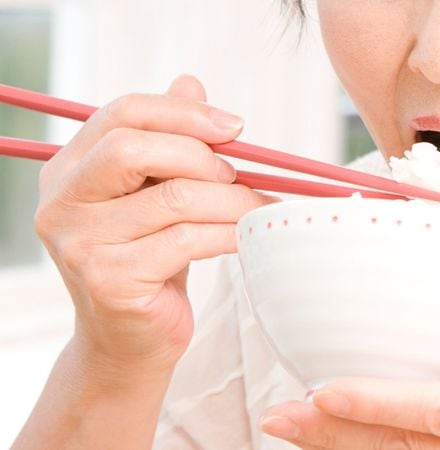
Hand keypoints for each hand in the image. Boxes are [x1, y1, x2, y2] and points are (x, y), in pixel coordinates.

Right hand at [35, 75, 274, 378]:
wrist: (129, 343)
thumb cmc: (149, 263)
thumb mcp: (155, 197)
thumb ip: (168, 142)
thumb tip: (192, 81)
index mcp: (69, 170)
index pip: (122, 114)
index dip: (183, 112)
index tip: (234, 127)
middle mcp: (62, 202)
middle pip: (133, 147)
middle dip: (202, 155)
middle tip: (238, 175)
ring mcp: (80, 244)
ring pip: (173, 197)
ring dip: (231, 199)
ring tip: (258, 207)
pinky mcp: (110, 280)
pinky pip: (187, 240)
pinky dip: (229, 233)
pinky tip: (247, 236)